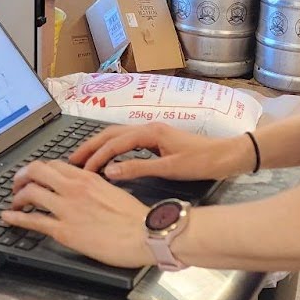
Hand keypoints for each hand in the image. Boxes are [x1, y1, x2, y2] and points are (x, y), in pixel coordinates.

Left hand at [2, 159, 148, 266]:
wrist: (146, 234)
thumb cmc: (137, 217)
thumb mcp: (114, 191)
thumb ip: (95, 188)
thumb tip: (85, 193)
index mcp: (87, 178)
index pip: (55, 165)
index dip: (40, 169)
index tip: (36, 176)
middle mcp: (73, 188)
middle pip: (36, 171)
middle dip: (22, 177)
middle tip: (17, 185)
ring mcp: (67, 209)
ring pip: (30, 192)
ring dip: (17, 196)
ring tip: (14, 202)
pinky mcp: (64, 230)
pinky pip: (33, 220)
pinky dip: (16, 217)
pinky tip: (8, 217)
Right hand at [68, 122, 254, 183]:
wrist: (227, 155)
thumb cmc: (202, 162)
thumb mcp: (170, 168)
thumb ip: (138, 169)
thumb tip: (109, 172)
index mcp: (150, 132)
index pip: (114, 143)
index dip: (97, 157)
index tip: (82, 171)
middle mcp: (148, 128)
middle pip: (111, 134)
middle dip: (90, 146)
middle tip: (72, 161)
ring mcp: (153, 132)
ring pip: (118, 136)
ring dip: (100, 146)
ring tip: (84, 160)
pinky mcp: (157, 139)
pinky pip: (128, 141)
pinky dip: (113, 148)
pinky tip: (108, 159)